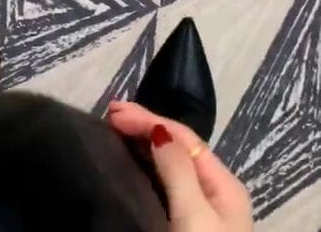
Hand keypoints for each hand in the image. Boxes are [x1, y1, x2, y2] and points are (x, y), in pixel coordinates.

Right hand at [107, 101, 253, 231]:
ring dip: (143, 146)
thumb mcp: (193, 215)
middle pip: (178, 149)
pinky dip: (145, 170)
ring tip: (115, 132)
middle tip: (109, 114)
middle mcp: (215, 194)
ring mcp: (203, 214)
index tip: (112, 112)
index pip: (184, 138)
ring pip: (170, 168)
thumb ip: (177, 171)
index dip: (148, 119)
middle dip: (144, 127)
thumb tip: (159, 129)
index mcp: (223, 185)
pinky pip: (165, 188)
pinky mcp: (186, 231)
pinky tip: (130, 167)